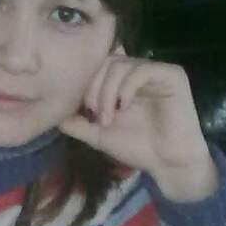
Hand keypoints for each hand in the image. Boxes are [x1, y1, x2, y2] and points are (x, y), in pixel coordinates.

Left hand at [60, 53, 218, 202]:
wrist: (168, 163)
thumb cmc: (137, 147)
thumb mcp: (99, 135)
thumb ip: (77, 123)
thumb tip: (53, 114)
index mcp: (122, 81)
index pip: (97, 66)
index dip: (86, 84)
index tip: (83, 110)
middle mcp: (138, 71)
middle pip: (106, 62)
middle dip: (94, 88)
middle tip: (95, 115)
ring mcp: (155, 71)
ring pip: (121, 64)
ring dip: (107, 91)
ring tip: (108, 117)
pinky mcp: (172, 75)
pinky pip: (143, 69)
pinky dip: (127, 87)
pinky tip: (123, 106)